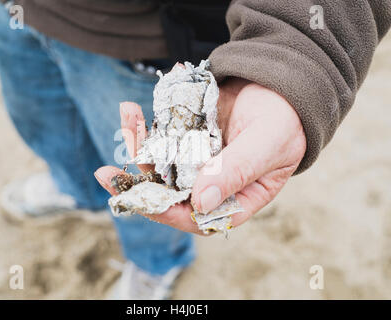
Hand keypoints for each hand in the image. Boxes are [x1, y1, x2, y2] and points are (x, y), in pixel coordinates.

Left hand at [94, 78, 305, 234]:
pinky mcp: (189, 139)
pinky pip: (163, 137)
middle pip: (169, 192)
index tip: (141, 199)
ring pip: (160, 163)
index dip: (166, 212)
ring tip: (126, 113)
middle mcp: (211, 185)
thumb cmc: (285, 120)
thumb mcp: (266, 146)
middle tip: (104, 173)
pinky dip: (148, 124)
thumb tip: (200, 202)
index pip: (196, 218)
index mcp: (235, 200)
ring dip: (138, 142)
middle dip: (136, 182)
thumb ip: (236, 172)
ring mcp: (197, 161)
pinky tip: (136, 108)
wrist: (281, 85)